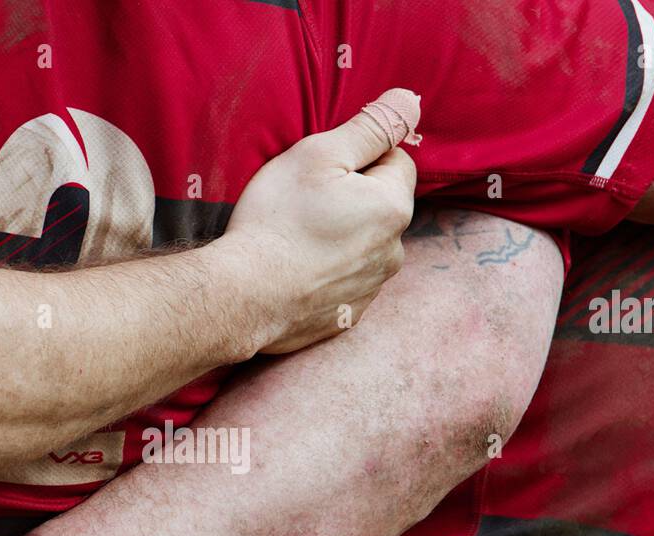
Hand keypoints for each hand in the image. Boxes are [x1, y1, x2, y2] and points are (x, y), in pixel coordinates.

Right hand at [222, 88, 420, 353]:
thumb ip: (370, 127)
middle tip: (304, 203)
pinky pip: (344, 283)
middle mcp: (394, 252)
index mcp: (393, 207)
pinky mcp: (348, 317)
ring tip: (296, 239)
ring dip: (340, 237)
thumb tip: (410, 101)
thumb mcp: (318, 155)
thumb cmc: (277, 220)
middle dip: (352, 198)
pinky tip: (295, 271)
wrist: (243, 298)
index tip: (322, 171)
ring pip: (364, 246)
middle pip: (380, 206)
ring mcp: (371, 289)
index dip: (358, 157)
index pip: (395, 161)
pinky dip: (326, 274)